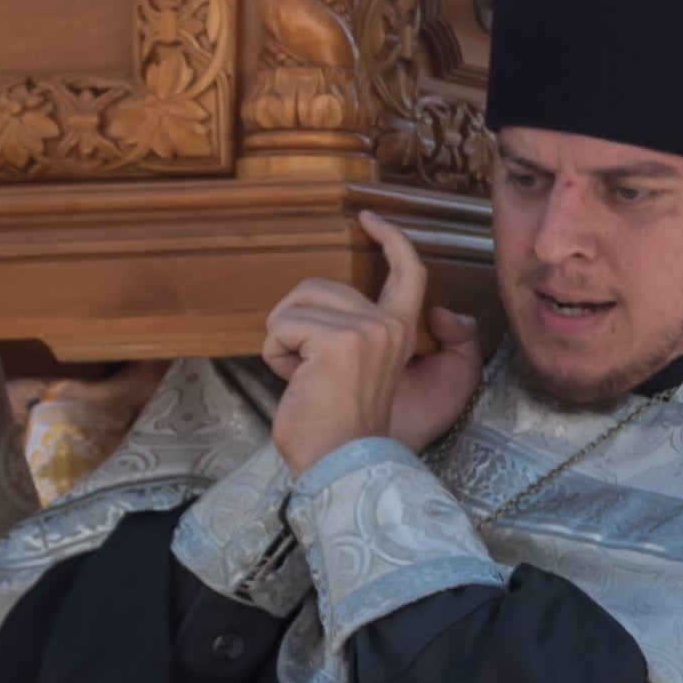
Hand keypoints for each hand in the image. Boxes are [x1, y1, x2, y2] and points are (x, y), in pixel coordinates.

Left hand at [264, 216, 481, 472]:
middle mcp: (388, 325)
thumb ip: (353, 332)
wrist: (341, 462)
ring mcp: (366, 330)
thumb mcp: (360, 370)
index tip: (368, 219)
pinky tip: (294, 380)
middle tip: (305, 367)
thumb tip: (314, 309)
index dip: (390, 238)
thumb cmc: (339, 426)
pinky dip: (274, 353)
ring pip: (295, 304)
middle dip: (292, 320)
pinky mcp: (337, 341)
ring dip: (281, 338)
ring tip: (300, 374)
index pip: (407, 271)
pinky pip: (282, 326)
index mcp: (399, 331)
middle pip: (317, 286)